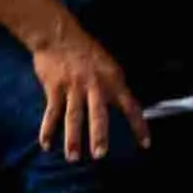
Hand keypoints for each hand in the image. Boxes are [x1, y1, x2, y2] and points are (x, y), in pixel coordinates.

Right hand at [27, 21, 148, 159]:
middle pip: (97, 113)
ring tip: (74, 157)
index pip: (130, 105)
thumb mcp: (108, 64)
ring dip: (73, 139)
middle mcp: (94, 85)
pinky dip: (47, 130)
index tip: (145, 144)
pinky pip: (51, 113)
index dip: (139, 125)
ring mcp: (73, 87)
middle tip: (100, 155)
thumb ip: (115, 85)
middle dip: (99, 135)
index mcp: (112, 79)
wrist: (58, 35)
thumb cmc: (85, 50)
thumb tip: (125, 105)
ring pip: (73, 116)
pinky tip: (46, 145)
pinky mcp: (55, 88)